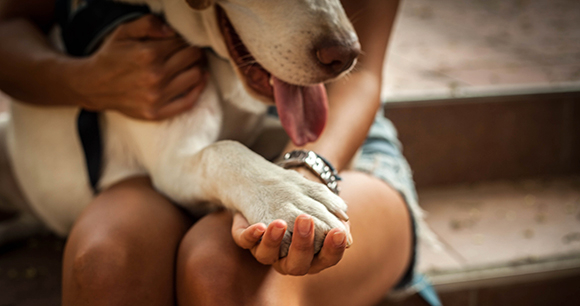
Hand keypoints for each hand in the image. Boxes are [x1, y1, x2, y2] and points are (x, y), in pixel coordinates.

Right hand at [69, 15, 206, 119]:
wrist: (93, 86)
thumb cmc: (111, 57)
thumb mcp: (124, 32)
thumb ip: (149, 24)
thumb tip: (172, 31)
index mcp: (148, 54)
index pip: (182, 42)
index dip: (185, 39)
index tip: (183, 41)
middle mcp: (155, 76)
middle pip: (192, 58)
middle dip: (195, 51)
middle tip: (192, 51)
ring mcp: (157, 96)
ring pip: (195, 77)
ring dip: (199, 68)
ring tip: (194, 64)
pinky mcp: (157, 112)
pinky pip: (188, 102)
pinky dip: (198, 90)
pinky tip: (198, 81)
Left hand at [232, 213, 349, 274]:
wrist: (272, 187)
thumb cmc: (304, 203)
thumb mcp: (321, 204)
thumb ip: (333, 215)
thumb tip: (344, 227)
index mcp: (312, 255)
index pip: (326, 258)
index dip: (333, 248)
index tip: (338, 231)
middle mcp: (288, 258)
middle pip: (297, 264)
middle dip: (303, 244)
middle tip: (306, 220)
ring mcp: (266, 251)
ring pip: (267, 256)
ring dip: (274, 241)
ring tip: (280, 223)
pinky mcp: (246, 238)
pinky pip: (245, 242)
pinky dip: (251, 235)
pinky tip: (260, 226)